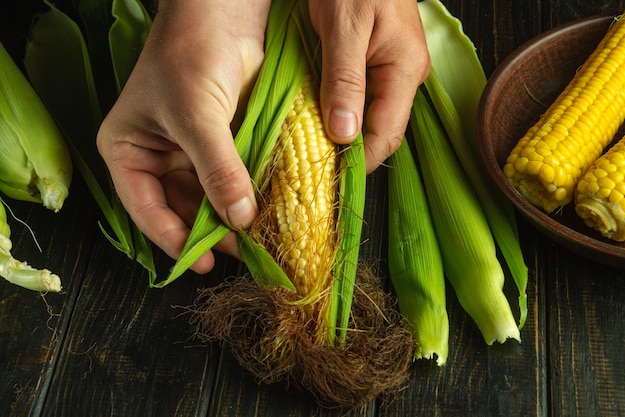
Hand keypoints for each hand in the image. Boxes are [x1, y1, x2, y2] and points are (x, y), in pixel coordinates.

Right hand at [97, 0, 270, 272]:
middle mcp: (158, 157)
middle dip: (209, 231)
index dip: (172, 238)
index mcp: (129, 151)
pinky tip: (265, 212)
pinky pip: (233, 179)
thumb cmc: (190, 55)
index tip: (202, 261)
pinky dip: (247, 195)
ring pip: (210, 197)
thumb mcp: (197, 116)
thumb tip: (238, 219)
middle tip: (241, 252)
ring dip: (232, 216)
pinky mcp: (223, 145)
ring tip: (257, 239)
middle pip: (181, 208)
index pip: (145, 207)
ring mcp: (192, 153)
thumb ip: (217, 169)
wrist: (224, 14)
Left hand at [309, 0, 430, 172]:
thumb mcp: (343, 27)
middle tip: (319, 174)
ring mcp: (396, 69)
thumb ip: (345, 80)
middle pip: (382, 130)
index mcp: (405, 69)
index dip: (360, 161)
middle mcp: (407, 75)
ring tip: (318, 157)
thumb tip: (344, 134)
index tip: (330, 180)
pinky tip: (324, 125)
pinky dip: (345, 116)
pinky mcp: (380, 63)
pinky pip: (366, 100)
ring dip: (348, 138)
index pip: (386, 133)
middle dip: (353, 154)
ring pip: (373, 117)